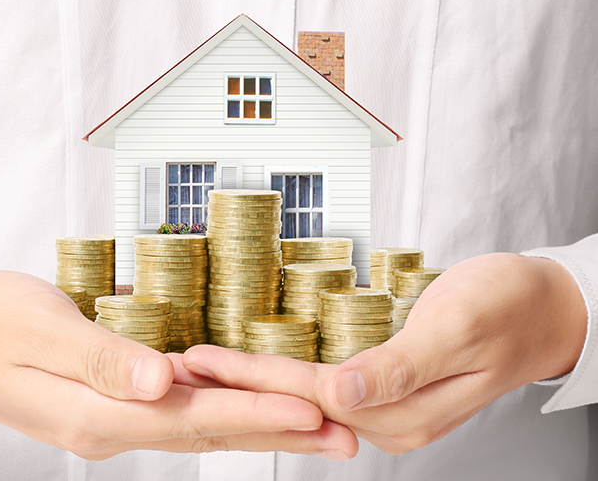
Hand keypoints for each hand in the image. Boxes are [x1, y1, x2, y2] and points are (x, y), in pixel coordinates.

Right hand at [0, 271, 357, 459]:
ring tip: (313, 429)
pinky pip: (177, 413)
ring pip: (198, 426)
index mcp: (96, 412)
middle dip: (276, 431)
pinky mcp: (109, 404)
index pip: (192, 417)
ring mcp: (110, 420)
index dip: (254, 412)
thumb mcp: (38, 330)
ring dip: (258, 426)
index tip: (309, 411)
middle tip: (341, 434)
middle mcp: (110, 426)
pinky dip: (220, 413)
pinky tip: (245, 408)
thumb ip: (101, 359)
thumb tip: (159, 382)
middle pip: (208, 432)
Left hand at [182, 253, 586, 454]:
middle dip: (237, 383)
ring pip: (305, 396)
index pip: (310, 394)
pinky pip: (324, 385)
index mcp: (405, 410)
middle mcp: (389, 419)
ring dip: (253, 380)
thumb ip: (401, 366)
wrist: (541, 307)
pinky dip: (283, 374)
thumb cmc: (506, 306)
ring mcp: (387, 407)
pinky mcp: (386, 390)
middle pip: (297, 400)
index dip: (253, 377)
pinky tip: (257, 365)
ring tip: (204, 366)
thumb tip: (343, 395)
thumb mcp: (459, 326)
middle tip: (182, 364)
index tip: (204, 360)